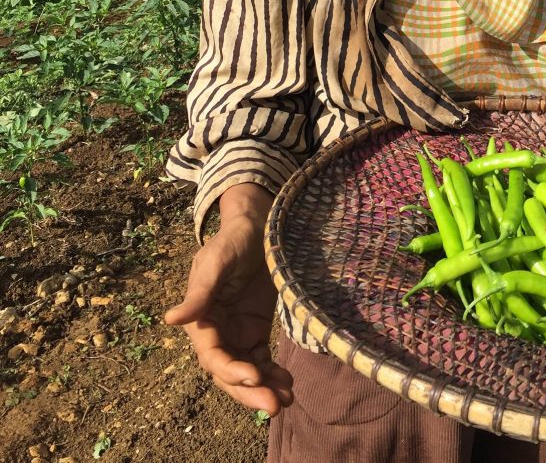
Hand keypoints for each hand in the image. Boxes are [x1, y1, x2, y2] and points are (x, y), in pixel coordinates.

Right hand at [165, 184, 292, 415]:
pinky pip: (261, 360)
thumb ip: (200, 292)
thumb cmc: (233, 239)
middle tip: (275, 406)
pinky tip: (287, 384)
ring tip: (287, 399)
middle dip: (249, 391)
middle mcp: (216, 332)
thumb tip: (171, 319)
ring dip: (264, 389)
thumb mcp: (217, 260)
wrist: (258, 227)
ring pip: (246, 371)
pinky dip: (272, 375)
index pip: (212, 355)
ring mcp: (236, 333)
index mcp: (201, 318)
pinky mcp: (254, 330)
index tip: (255, 375)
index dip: (230, 369)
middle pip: (229, 371)